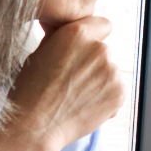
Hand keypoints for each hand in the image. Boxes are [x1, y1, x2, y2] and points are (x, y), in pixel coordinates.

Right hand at [3, 16, 122, 150]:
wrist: (34, 125)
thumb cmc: (31, 89)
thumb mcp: (41, 52)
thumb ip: (62, 38)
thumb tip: (69, 27)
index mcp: (77, 33)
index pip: (103, 25)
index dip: (93, 37)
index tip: (84, 50)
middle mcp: (99, 48)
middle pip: (104, 51)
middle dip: (92, 63)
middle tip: (71, 80)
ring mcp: (112, 71)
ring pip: (110, 71)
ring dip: (99, 81)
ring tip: (75, 96)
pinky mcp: (120, 92)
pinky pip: (116, 89)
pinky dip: (106, 97)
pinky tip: (84, 106)